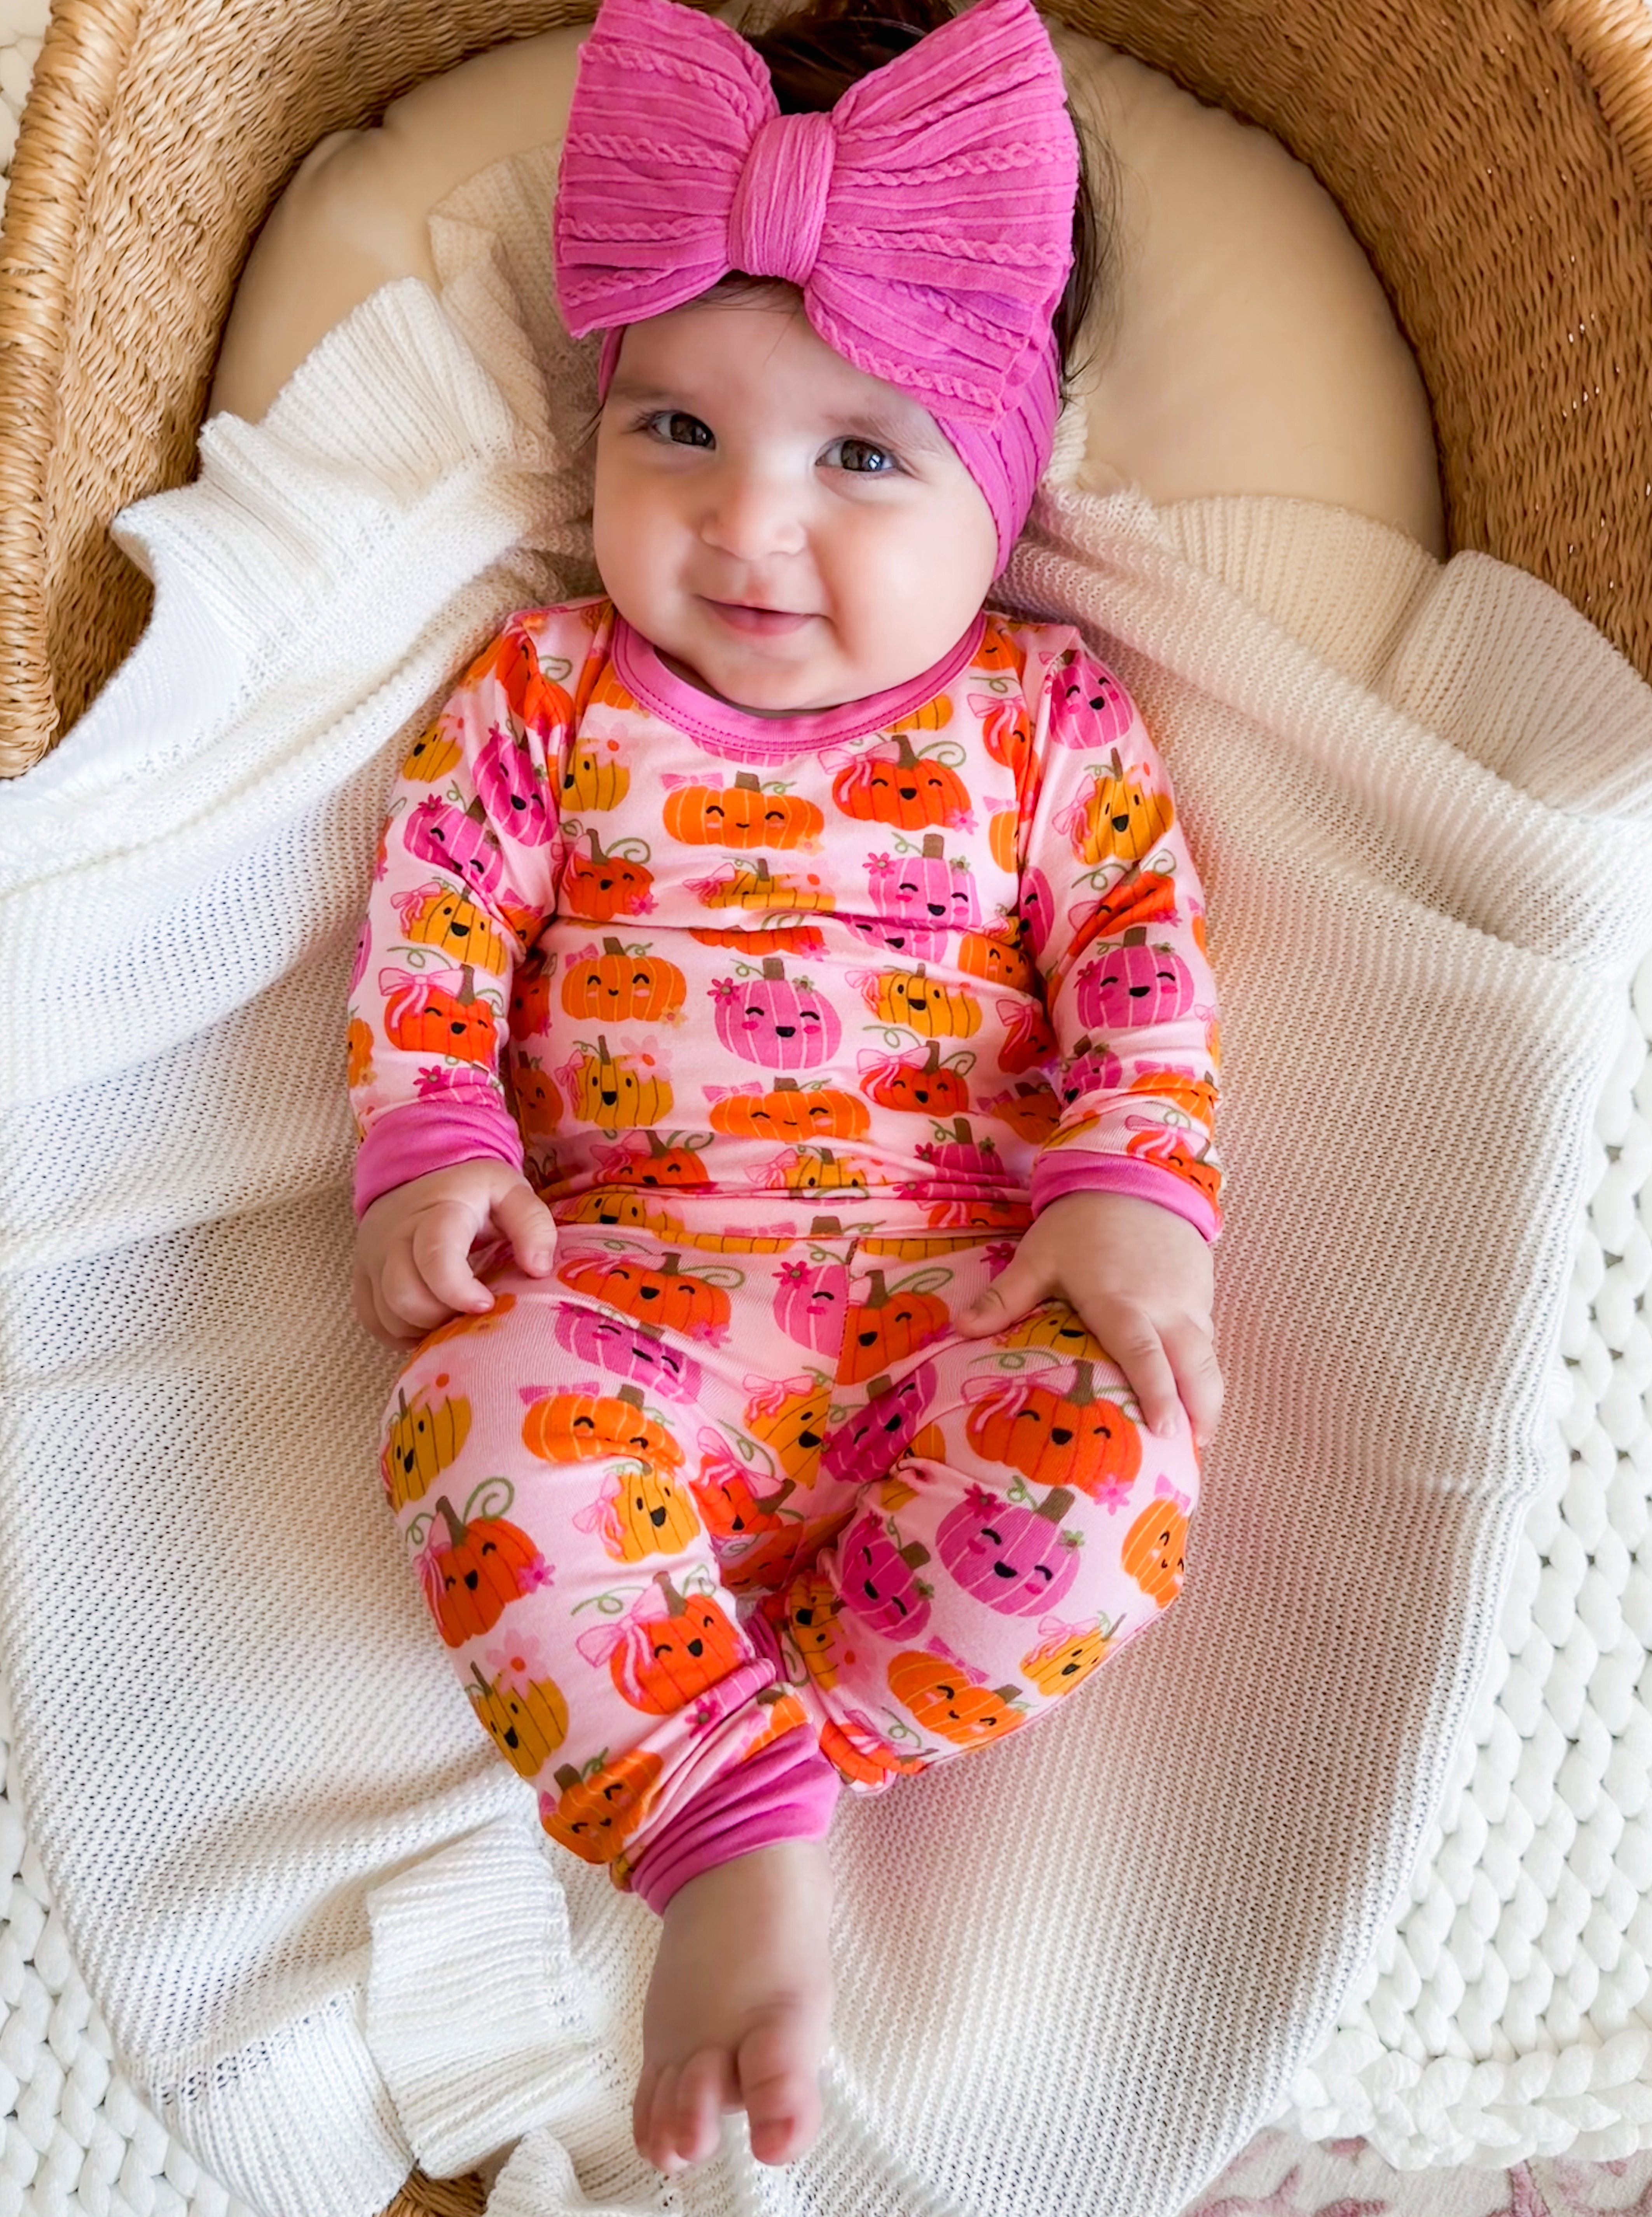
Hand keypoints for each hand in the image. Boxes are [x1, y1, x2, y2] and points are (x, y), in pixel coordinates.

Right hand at [353, 1159, 556, 1347]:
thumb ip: (532, 1225)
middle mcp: (396, 1235)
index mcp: (438, 1212)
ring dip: (422, 1327)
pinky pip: (374, 1322)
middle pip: (404, 1295)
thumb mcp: (510, 1192)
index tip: (486, 1303)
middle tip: (470, 1313)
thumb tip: (539, 1269)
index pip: (435, 1256)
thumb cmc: (472, 1191)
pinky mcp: (362, 1277)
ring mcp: (373, 1258)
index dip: (458, 1290)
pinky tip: (429, 1321)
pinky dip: (402, 1333)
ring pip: (387, 1314)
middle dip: (441, 1316)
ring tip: (452, 1315)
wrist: (418, 1172)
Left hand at [958, 1190, 1222, 1448]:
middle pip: (1194, 1365)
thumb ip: (1004, 1298)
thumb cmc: (1080, 1222)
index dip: (1158, 1395)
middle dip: (1201, 1409)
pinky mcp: (1203, 1287)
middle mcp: (1163, 1306)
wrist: (1132, 1174)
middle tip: (1196, 1448)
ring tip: (1202, 1432)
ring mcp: (1189, 1297)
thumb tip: (958, 1330)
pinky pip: (1208, 1333)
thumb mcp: (1038, 1257)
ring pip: (1207, 1353)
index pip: (1144, 1356)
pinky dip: (1205, 1363)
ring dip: (1208, 1392)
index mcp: (1121, 1303)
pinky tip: (1197, 1388)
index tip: (1168, 1431)